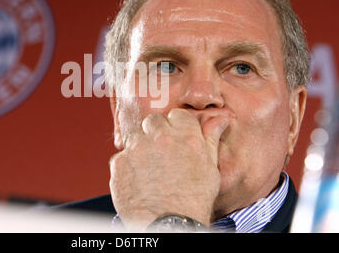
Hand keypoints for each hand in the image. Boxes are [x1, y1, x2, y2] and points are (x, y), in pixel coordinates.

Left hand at [109, 108, 230, 229]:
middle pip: (153, 121)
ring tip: (148, 169)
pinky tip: (137, 180)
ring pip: (135, 136)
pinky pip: (121, 156)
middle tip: (160, 153)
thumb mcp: (210, 169)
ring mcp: (137, 148)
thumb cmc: (193, 200)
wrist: (168, 224)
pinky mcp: (120, 162)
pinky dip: (127, 165)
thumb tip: (220, 120)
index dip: (177, 127)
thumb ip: (210, 140)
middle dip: (156, 133)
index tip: (176, 139)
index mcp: (186, 135)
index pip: (177, 115)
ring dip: (140, 147)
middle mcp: (160, 137)